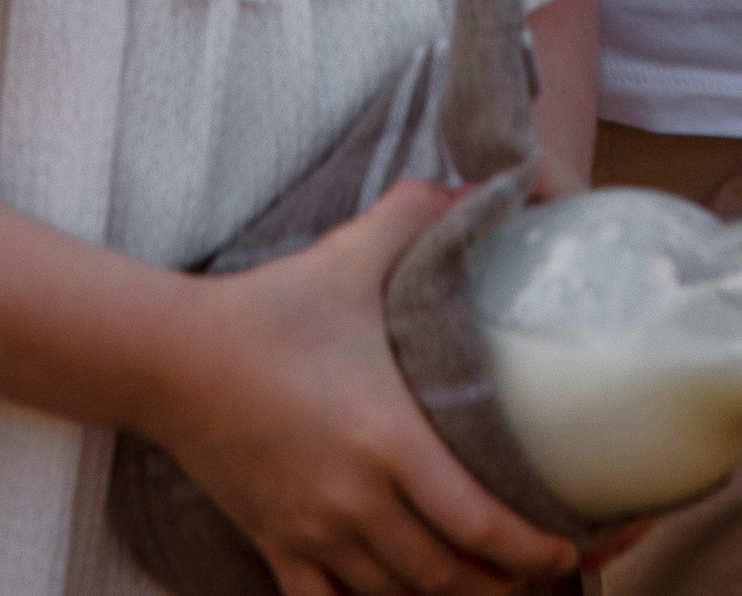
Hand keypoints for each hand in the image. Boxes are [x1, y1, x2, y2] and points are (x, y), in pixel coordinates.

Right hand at [140, 182, 581, 594]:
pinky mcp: (276, 546)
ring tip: (481, 589)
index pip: (479, 523)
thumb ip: (416, 216)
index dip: (533, 549)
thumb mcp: (347, 255)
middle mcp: (356, 500)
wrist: (173, 356)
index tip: (568, 548)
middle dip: (500, 587)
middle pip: (446, 578)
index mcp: (386, 439)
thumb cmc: (268, 307)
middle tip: (537, 575)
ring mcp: (314, 531)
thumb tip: (480, 186)